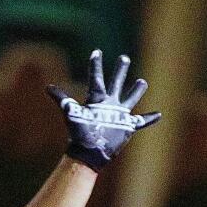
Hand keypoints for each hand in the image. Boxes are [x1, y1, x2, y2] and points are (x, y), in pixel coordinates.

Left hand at [48, 50, 160, 171]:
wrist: (89, 154)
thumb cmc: (80, 134)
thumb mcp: (72, 114)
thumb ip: (62, 100)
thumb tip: (47, 88)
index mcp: (97, 99)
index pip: (97, 78)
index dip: (96, 65)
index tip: (97, 52)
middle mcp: (109, 104)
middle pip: (116, 82)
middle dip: (120, 70)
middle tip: (124, 58)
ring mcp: (119, 115)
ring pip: (130, 98)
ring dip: (136, 90)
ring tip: (142, 82)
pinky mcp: (127, 126)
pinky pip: (141, 121)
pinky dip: (149, 118)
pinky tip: (158, 115)